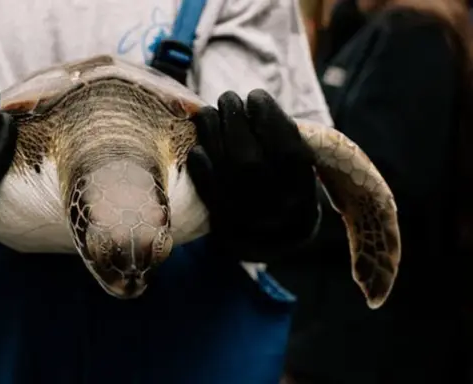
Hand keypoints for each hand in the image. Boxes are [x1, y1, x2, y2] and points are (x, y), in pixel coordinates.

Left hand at [186, 89, 319, 261]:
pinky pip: (207, 187)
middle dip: (234, 118)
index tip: (256, 96)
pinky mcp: (220, 221)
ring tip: (208, 113)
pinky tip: (199, 147)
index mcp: (300, 187)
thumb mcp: (299, 167)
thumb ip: (284, 139)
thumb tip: (254, 103)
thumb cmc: (285, 187)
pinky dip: (200, 164)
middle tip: (228, 98)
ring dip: (211, 132)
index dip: (268, 115)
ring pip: (223, 166)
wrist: (273, 240)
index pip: (285, 146)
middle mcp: (274, 203)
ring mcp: (245, 213)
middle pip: (247, 157)